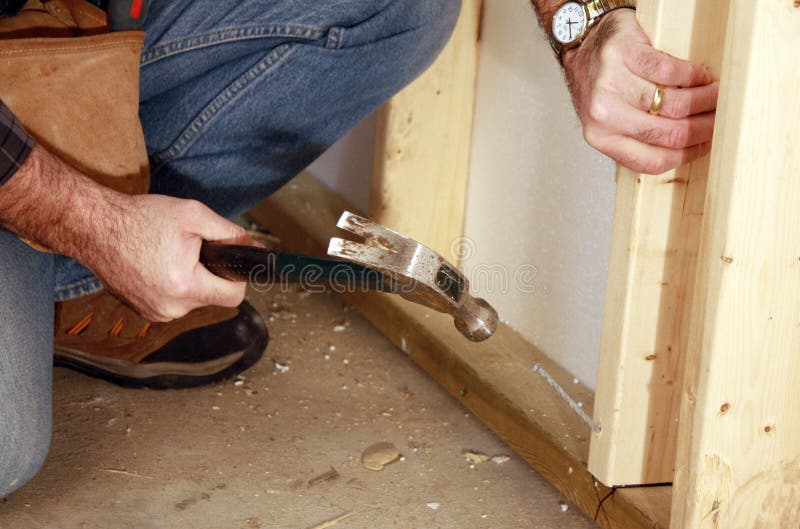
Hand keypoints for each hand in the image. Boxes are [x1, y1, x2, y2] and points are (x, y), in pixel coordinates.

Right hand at [84, 193, 248, 321]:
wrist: (93, 227)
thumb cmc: (140, 219)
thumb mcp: (193, 215)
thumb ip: (229, 233)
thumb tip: (253, 246)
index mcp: (186, 286)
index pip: (234, 297)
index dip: (239, 277)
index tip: (232, 262)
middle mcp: (171, 308)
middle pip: (213, 297)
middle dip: (211, 273)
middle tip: (194, 248)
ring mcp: (155, 312)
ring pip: (193, 300)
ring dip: (192, 279)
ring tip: (173, 254)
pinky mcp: (143, 310)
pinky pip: (173, 301)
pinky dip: (173, 284)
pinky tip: (159, 264)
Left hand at [562, 9, 717, 174]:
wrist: (583, 47)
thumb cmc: (603, 87)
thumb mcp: (612, 123)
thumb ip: (638, 139)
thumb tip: (688, 149)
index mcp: (602, 138)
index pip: (653, 161)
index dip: (688, 154)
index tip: (707, 143)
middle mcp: (603, 115)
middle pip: (671, 133)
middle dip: (705, 127)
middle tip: (721, 118)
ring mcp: (611, 84)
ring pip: (675, 104)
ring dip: (705, 100)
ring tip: (717, 95)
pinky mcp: (624, 54)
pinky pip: (671, 71)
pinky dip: (693, 75)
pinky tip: (700, 76)